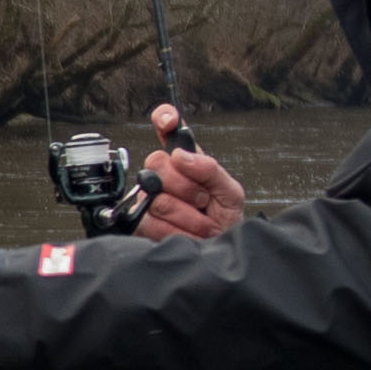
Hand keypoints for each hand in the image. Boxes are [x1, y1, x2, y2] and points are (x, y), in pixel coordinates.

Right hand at [135, 102, 241, 239]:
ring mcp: (148, 198)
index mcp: (186, 160)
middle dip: (187, 186)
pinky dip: (177, 230)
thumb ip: (210, 169)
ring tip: (201, 222)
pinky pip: (151, 221)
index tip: (170, 122)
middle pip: (157, 163)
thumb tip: (181, 156)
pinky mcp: (140, 222)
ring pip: (158, 197)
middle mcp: (163, 175)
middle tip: (203, 200)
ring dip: (188, 215)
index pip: (167, 128)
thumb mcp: (230, 192)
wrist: (219, 251)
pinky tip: (187, 233)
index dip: (164, 118)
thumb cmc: (225, 220)